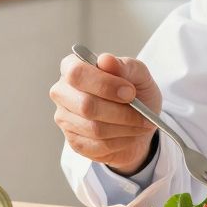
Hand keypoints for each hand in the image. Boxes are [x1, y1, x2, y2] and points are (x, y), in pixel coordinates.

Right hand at [50, 51, 161, 174]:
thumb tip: (106, 60)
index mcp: (73, 67)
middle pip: (85, 105)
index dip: (104, 84)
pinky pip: (98, 146)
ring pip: (94, 128)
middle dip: (120, 111)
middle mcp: (63, 92)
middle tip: (142, 113)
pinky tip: (130, 134)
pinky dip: (121, 141)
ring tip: (142, 123)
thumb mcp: (139, 75)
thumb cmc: (135, 92)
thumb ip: (125, 66)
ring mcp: (65, 119)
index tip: (130, 92)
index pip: (77, 73)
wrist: (139, 121)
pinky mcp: (75, 142)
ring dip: (125, 127)